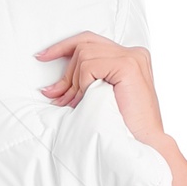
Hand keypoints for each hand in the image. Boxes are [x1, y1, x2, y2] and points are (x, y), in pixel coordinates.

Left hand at [35, 32, 167, 151]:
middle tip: (56, 96)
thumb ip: (87, 83)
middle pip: (84, 44)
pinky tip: (88, 99)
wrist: (144, 145)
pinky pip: (90, 66)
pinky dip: (83, 84)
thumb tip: (53, 87)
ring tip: (74, 104)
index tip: (42, 57)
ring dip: (74, 82)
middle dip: (66, 72)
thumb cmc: (123, 128)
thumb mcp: (99, 99)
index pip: (90, 40)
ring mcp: (132, 57)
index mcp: (130, 58)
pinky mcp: (128, 65)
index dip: (63, 47)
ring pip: (84, 54)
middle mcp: (134, 52)